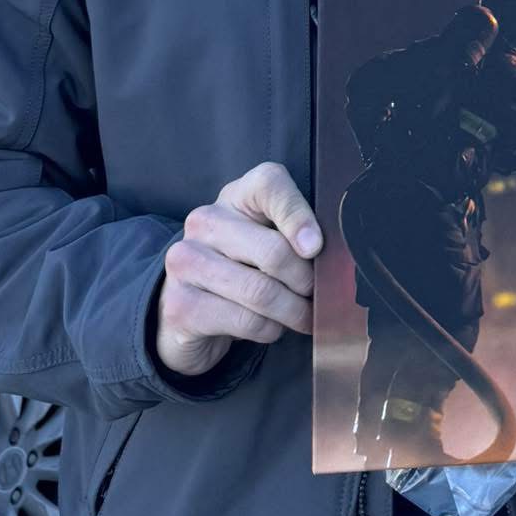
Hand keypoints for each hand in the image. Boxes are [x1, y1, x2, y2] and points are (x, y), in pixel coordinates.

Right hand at [154, 162, 323, 379]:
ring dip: (293, 311)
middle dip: (306, 281)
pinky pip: (245, 321)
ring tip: (303, 316)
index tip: (317, 248)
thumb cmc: (245, 266)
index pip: (270, 185)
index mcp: (236, 195)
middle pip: (273, 251)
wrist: (190, 308)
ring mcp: (186, 261)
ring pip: (261, 291)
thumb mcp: (272, 238)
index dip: (298, 215)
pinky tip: (271, 326)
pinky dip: (270, 329)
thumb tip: (335, 257)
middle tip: (319, 296)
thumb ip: (301, 236)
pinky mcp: (180, 304)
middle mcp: (205, 221)